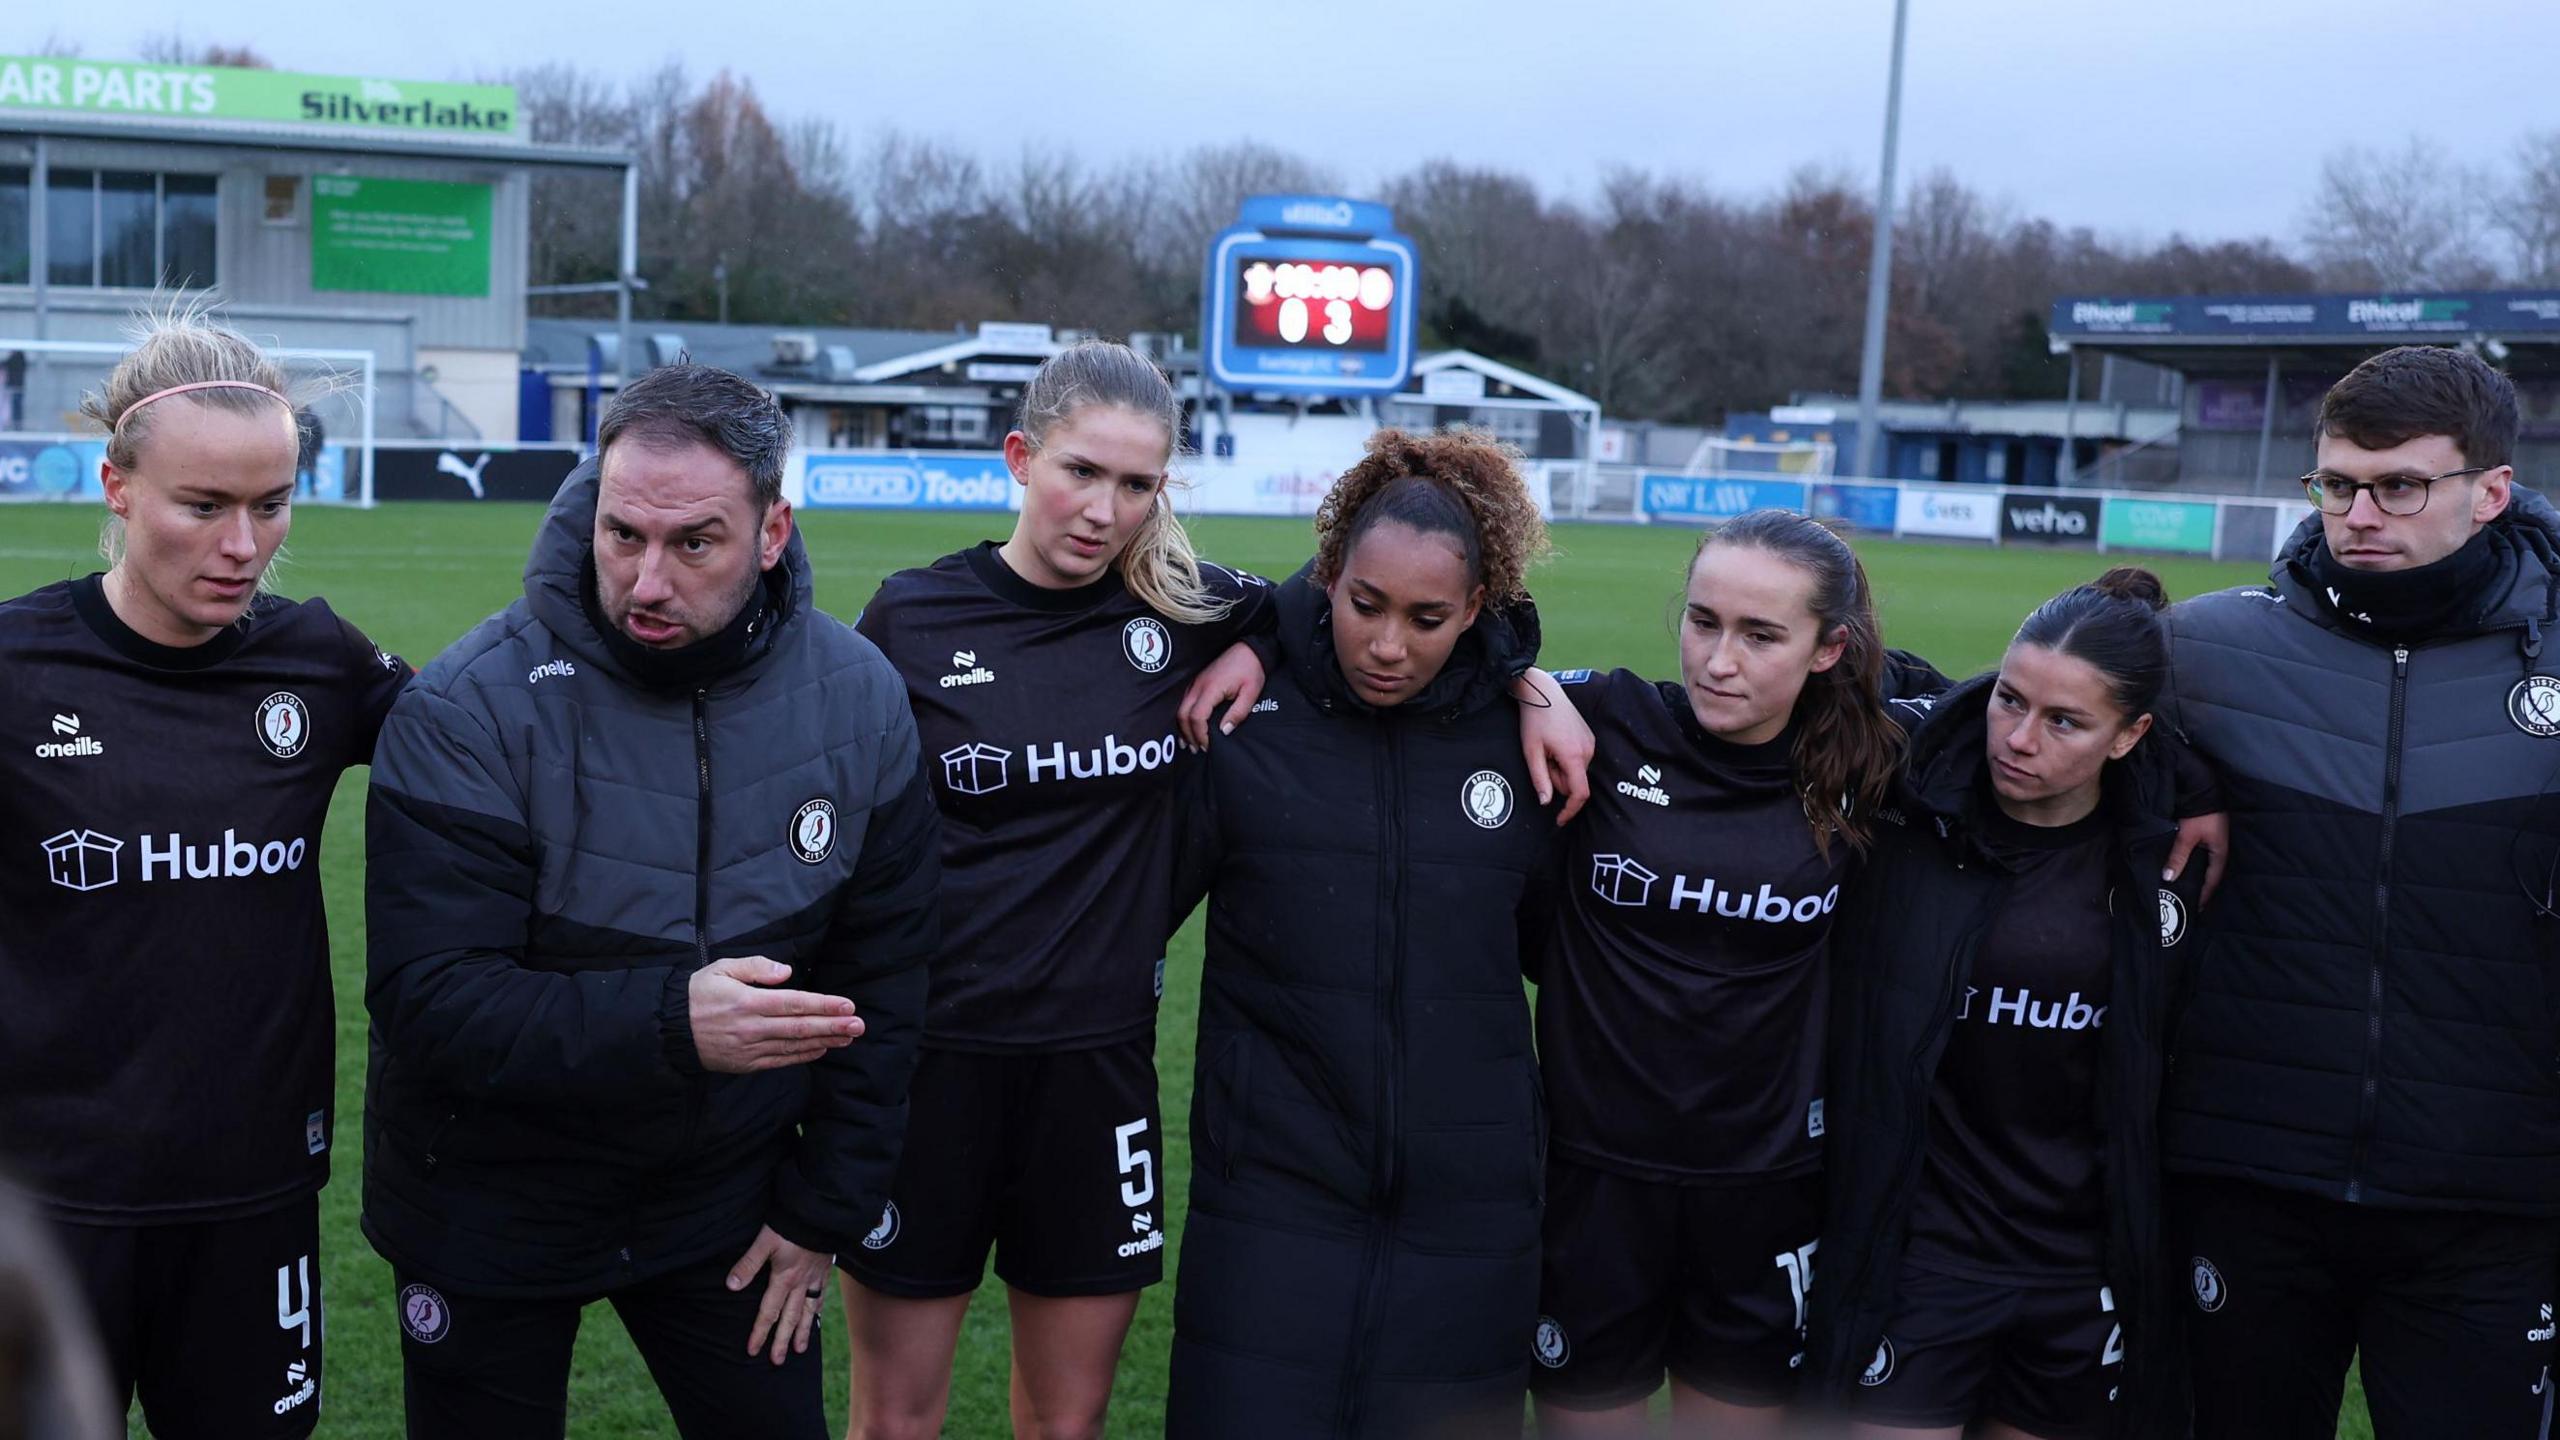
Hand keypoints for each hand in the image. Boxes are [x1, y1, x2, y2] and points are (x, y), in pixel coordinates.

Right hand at [687, 957, 861, 1074]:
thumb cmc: (698, 993)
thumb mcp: (723, 968)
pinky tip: (821, 1049)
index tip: (847, 1005)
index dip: (823, 1005)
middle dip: (833, 1026)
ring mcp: (750, 1049)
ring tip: (848, 1037)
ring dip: (824, 1041)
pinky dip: (803, 1056)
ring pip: (794, 1046)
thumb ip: (757, 967)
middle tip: (860, 1025)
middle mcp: (751, 1028)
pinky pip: (780, 1061)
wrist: (669, 1029)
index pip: (794, 1003)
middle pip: (800, 1027)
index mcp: (747, 1002)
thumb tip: (787, 972)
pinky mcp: (746, 1064)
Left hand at [727, 1225, 833, 1364]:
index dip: (759, 1332)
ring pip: (808, 1311)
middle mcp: (800, 1284)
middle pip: (789, 1318)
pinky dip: (817, 1310)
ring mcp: (815, 1278)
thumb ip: (748, 1264)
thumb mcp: (764, 1242)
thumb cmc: (790, 1225)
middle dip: (782, 1341)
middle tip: (777, 1361)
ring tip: (800, 1349)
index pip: (768, 1312)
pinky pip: (821, 1296)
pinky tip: (815, 1316)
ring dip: (802, 1331)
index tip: (752, 1351)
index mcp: (784, 1279)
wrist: (821, 1212)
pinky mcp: (824, 1270)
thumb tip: (730, 1286)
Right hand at [1179, 641, 1267, 749]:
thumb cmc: (1250, 669)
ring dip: (1183, 727)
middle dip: (1188, 734)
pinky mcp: (1196, 681)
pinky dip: (1184, 717)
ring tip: (1191, 743)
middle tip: (1198, 749)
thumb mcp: (1251, 693)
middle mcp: (1198, 685)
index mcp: (1211, 688)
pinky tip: (1189, 727)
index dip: (1200, 735)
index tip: (1208, 746)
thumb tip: (1225, 731)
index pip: (1197, 717)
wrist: (1248, 649)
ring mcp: (1195, 682)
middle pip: (1183, 714)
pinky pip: (1183, 702)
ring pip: (1180, 708)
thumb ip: (1238, 713)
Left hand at [1512, 668, 1592, 825]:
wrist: (1543, 693)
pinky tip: (1554, 744)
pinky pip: (1578, 760)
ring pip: (1575, 772)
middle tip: (1541, 760)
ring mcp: (1591, 743)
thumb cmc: (1535, 721)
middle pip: (1574, 782)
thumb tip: (1546, 803)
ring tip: (1547, 749)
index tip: (1560, 820)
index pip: (1579, 793)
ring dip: (1560, 769)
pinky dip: (1565, 759)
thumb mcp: (1531, 752)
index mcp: (1575, 756)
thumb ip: (1540, 779)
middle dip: (1557, 780)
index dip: (1570, 810)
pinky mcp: (1589, 738)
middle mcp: (1588, 751)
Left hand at [2165, 812, 2227, 904]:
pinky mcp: (2208, 834)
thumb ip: (2178, 857)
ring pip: (2206, 864)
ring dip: (2196, 875)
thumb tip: (2168, 878)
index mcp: (2220, 852)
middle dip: (2200, 887)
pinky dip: (2194, 863)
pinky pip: (2202, 855)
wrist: (2202, 787)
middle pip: (2210, 874)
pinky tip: (2185, 867)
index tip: (2195, 908)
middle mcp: (2220, 849)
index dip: (2204, 895)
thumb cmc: (2199, 812)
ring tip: (2184, 886)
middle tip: (2188, 900)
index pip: (2213, 880)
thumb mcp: (2187, 836)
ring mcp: (2215, 841)